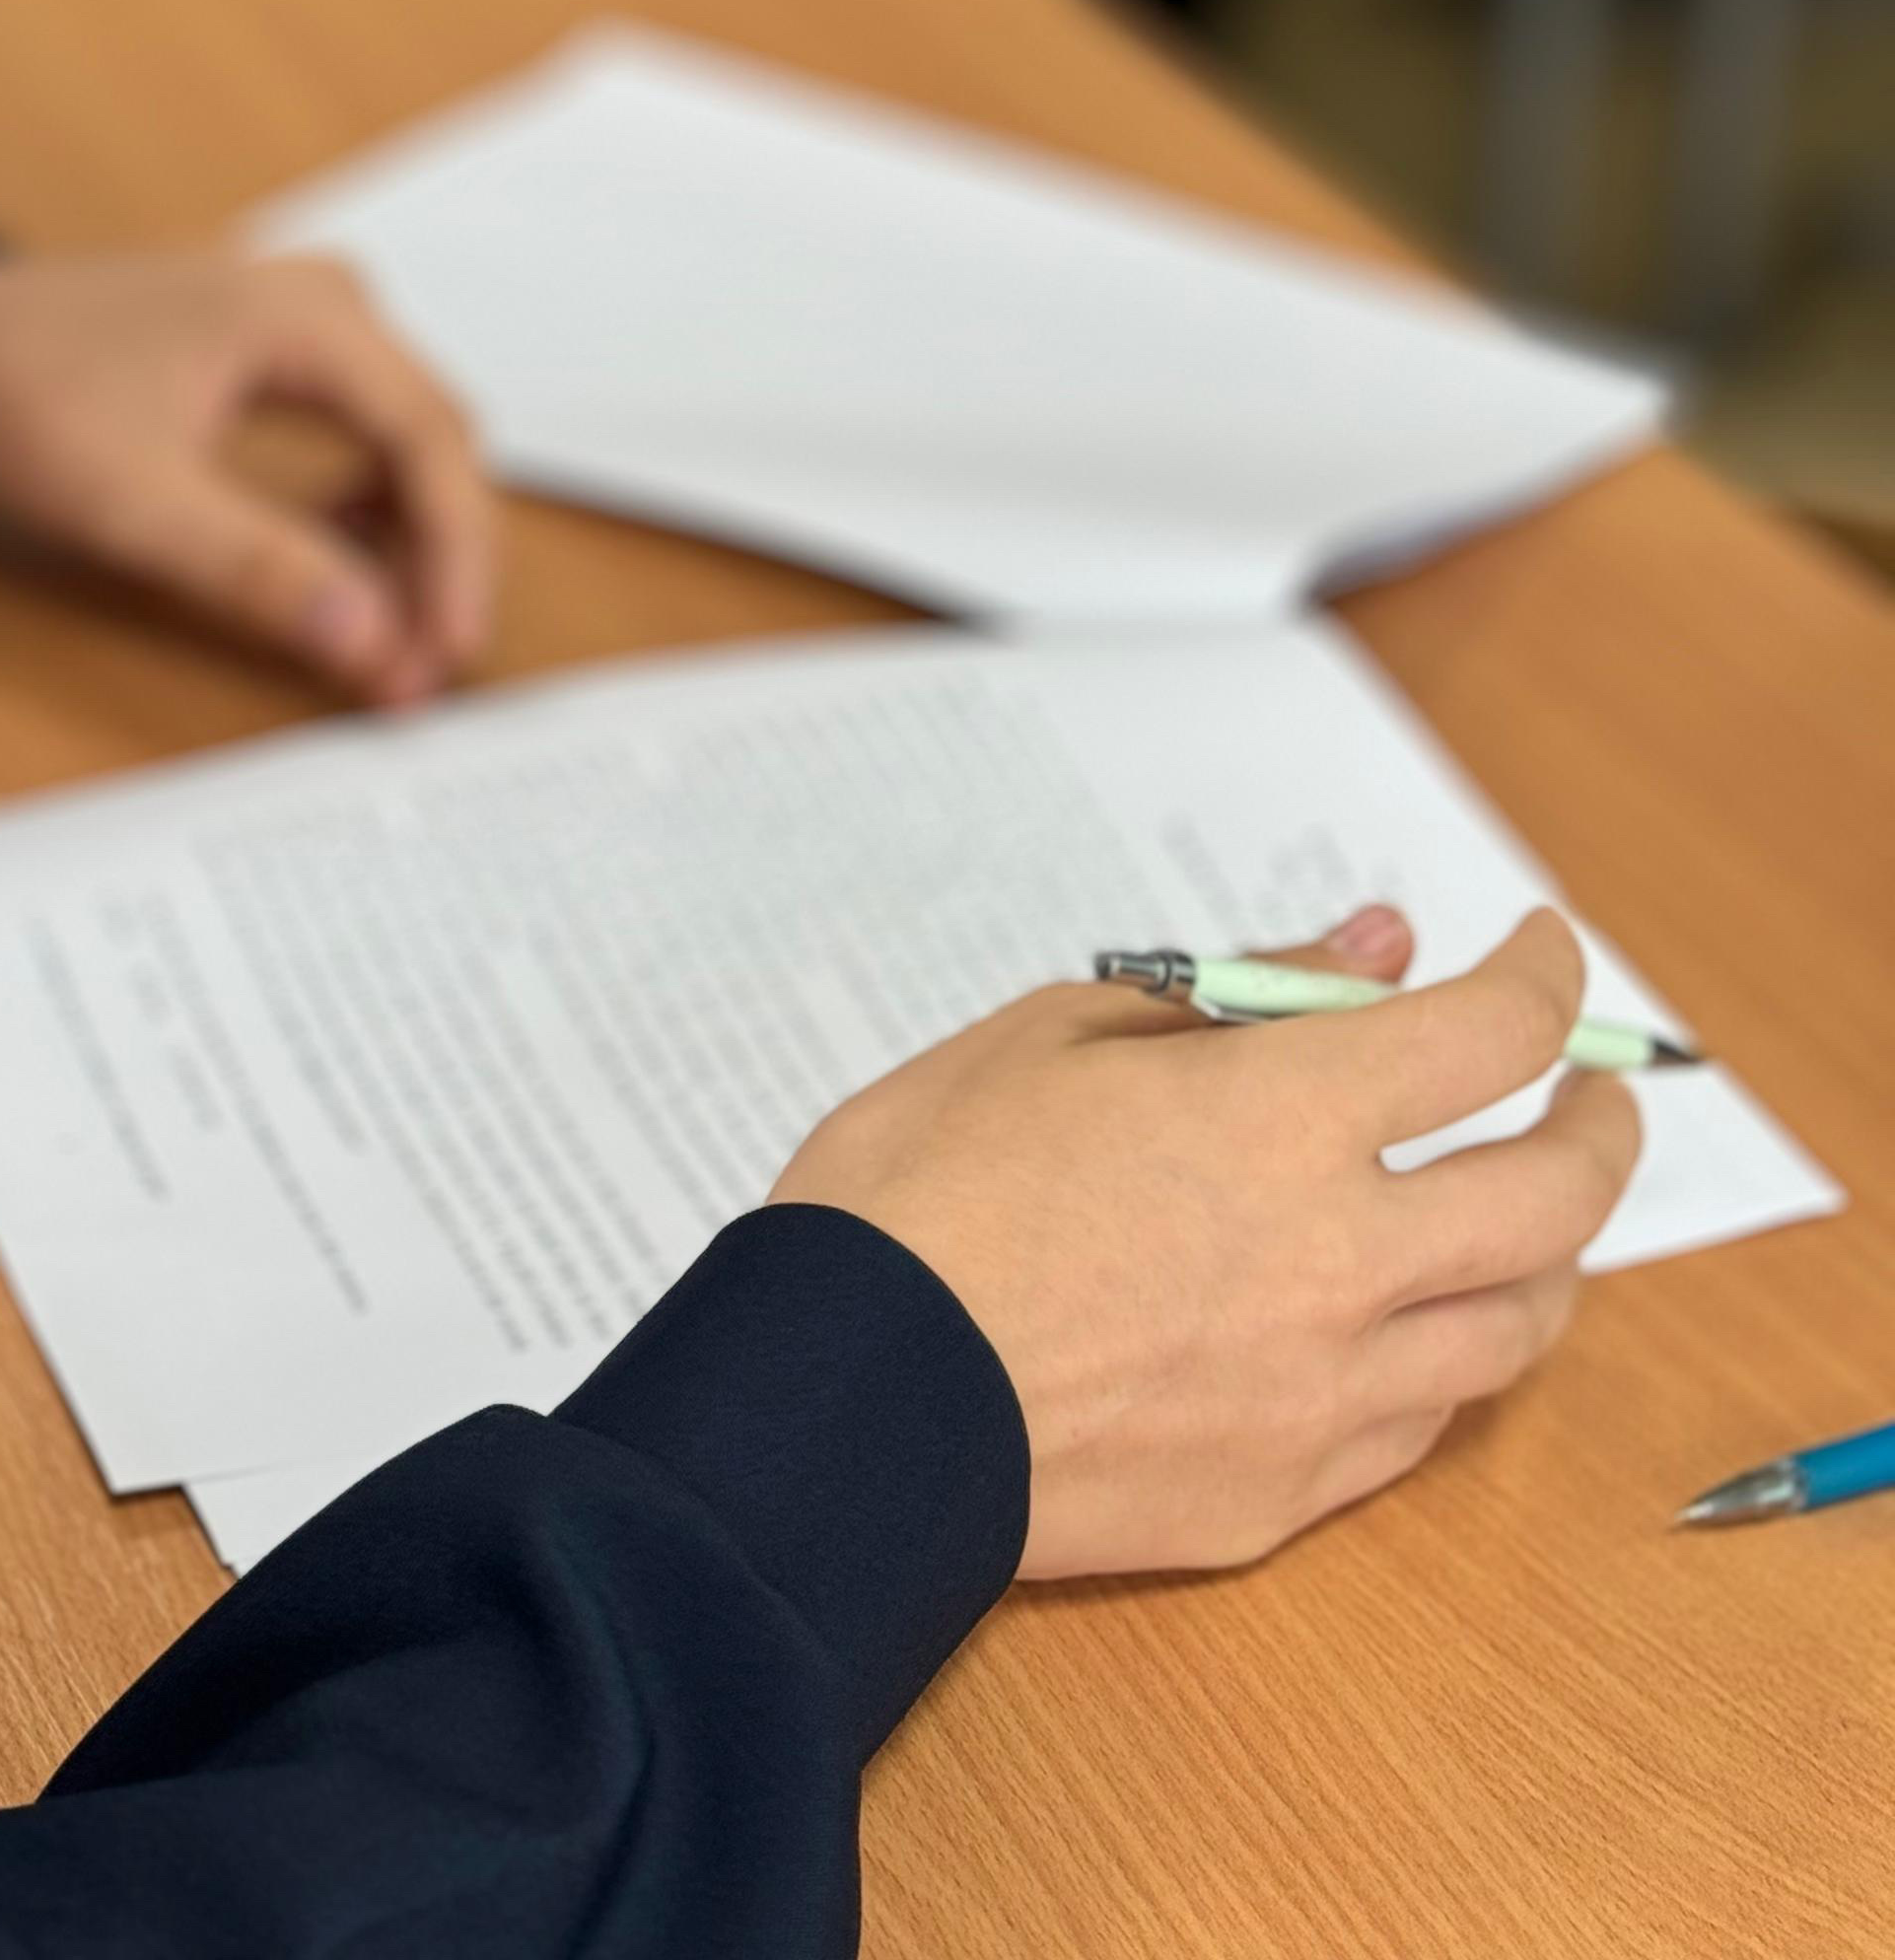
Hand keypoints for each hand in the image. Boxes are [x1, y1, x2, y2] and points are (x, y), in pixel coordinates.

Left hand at [0, 246, 493, 706]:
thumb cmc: (26, 396)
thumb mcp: (136, 501)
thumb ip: (259, 569)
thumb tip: (371, 640)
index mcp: (307, 317)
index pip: (430, 441)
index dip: (455, 557)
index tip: (447, 650)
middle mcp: (327, 302)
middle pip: (434, 437)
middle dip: (439, 556)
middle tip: (424, 660)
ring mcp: (308, 317)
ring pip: (407, 435)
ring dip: (409, 535)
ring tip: (390, 629)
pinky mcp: (282, 346)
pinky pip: (365, 427)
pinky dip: (369, 505)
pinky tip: (339, 562)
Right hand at [769, 902, 1639, 1579]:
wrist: (841, 1401)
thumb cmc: (922, 1190)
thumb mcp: (1058, 1029)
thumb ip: (1238, 992)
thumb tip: (1374, 947)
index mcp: (1281, 1120)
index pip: (1489, 1033)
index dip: (1543, 978)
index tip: (1539, 952)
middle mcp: (1338, 1261)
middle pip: (1556, 1196)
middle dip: (1598, 1127)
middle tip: (1586, 1091)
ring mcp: (1325, 1393)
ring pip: (1517, 1328)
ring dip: (1545, 1255)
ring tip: (1516, 1214)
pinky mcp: (1287, 1492)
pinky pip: (1423, 1424)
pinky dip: (1447, 1356)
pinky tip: (1409, 1323)